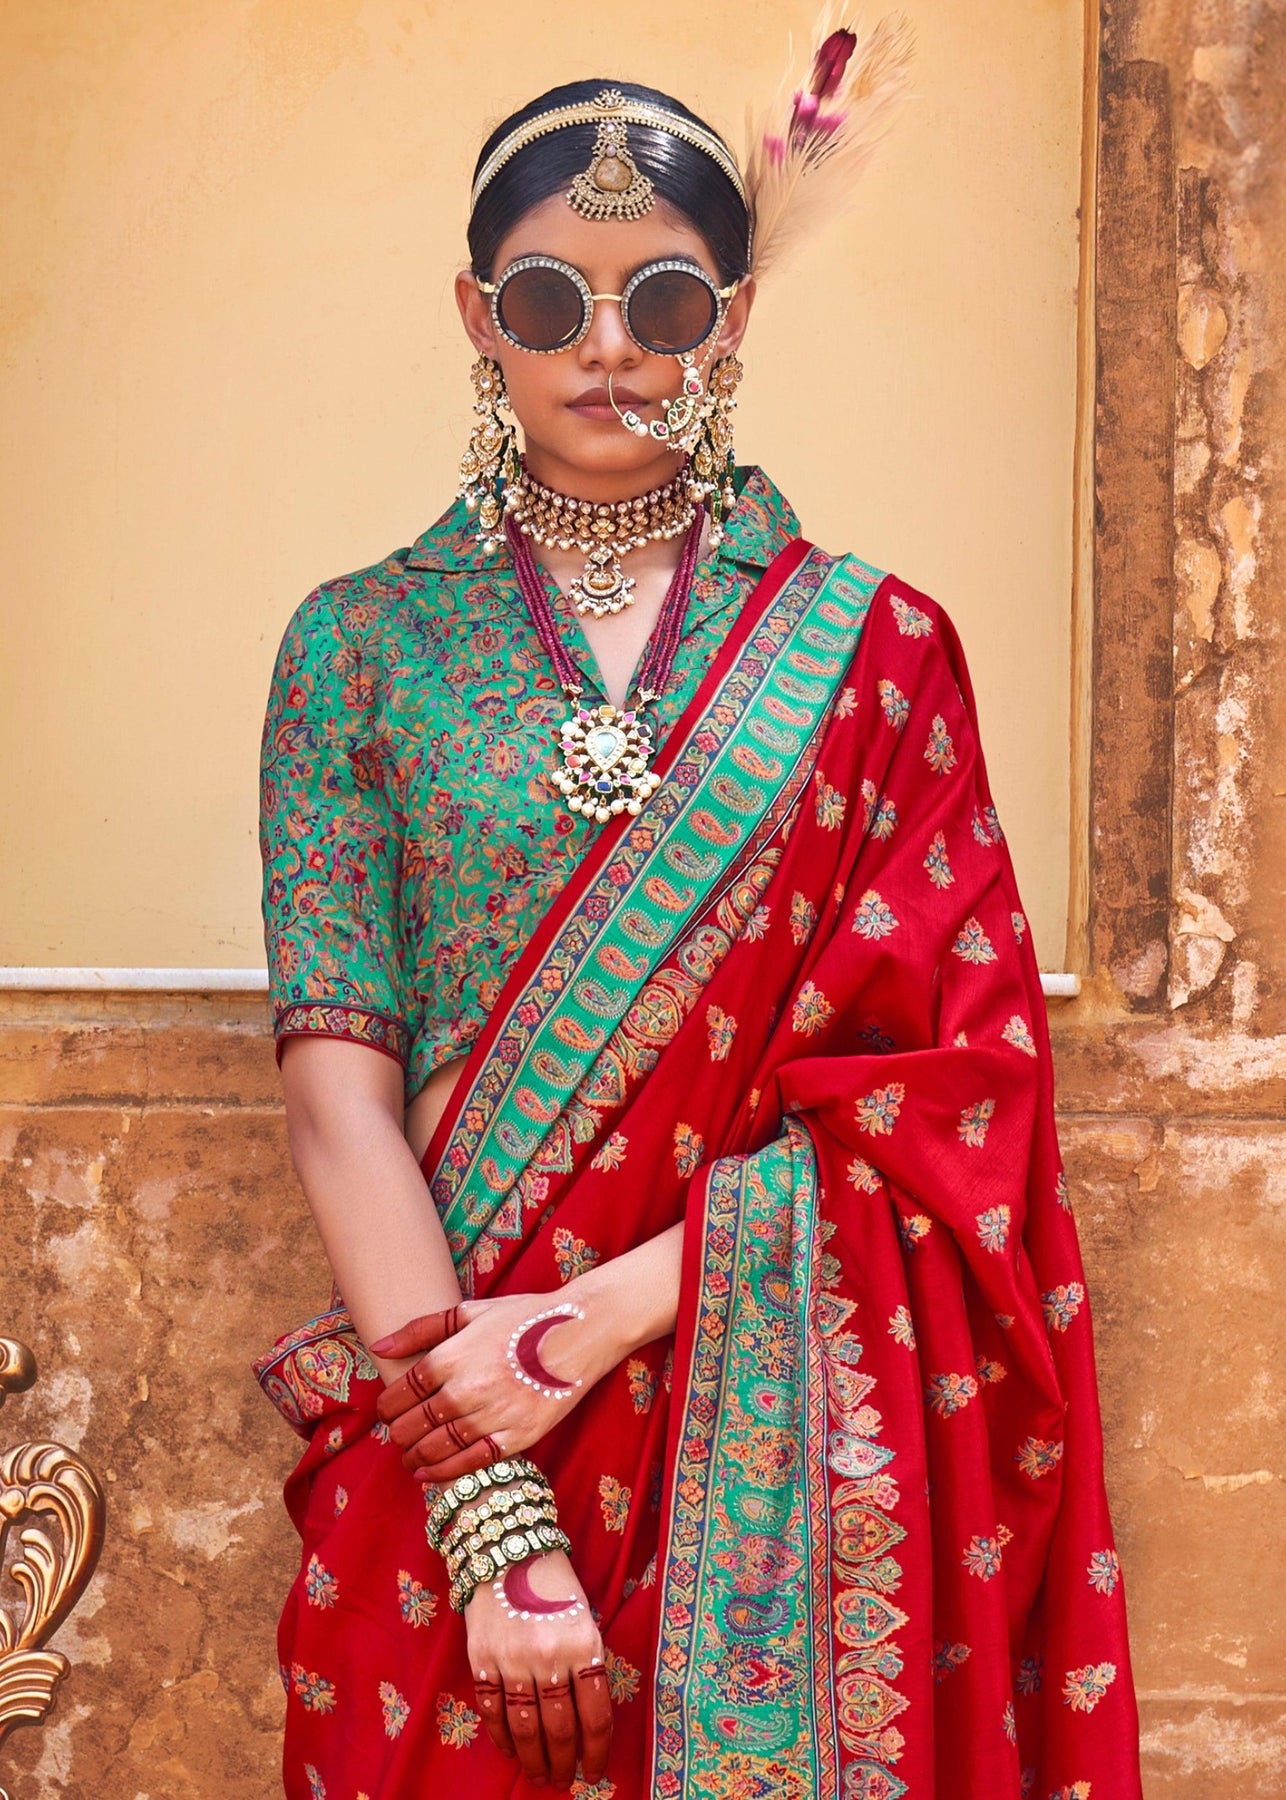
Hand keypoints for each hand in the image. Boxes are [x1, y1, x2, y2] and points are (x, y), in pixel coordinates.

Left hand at [372, 1291, 621, 1480]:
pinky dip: (444, 1472)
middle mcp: (465, 1390)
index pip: (402, 1392)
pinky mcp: (516, 1436)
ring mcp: (491, 1416)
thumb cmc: (522, 1318)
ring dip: (415, 1457)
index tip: (387, 1411)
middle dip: (398, 1434)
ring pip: (437, 1447)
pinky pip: (471, 1462)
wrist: (578, 1331)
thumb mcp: (469, 1312)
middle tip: (398, 1436)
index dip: (387, 1407)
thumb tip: (379, 1348)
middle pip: (414, 1424)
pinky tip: (429, 1475)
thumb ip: (421, 1329)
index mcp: (451, 1357)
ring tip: (409, 1459)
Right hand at [465, 1549, 611, 1790]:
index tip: (594, 1773)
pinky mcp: (482, 1660)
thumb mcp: (585, 1620)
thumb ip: (587, 1665)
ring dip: (533, 1760)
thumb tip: (588, 1721)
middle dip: (563, 1763)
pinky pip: (493, 1712)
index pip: (595, 1717)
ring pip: (525, 1729)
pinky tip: (511, 1750)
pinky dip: (502, 1738)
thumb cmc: (556, 1585)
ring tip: (539, 1776)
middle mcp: (549, 1657)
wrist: (509, 1550)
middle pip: (559, 1730)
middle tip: (564, 1781)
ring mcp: (512, 1660)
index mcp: (583, 1646)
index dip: (596, 1753)